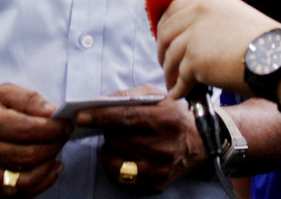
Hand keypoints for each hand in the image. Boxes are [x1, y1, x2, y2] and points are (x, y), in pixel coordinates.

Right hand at [0, 84, 69, 197]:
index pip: (26, 130)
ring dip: (49, 167)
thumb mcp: (2, 92)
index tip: (66, 123)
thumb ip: (30, 100)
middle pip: (28, 156)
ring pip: (25, 180)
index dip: (52, 129)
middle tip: (64, 135)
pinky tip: (49, 168)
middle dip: (54, 146)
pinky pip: (19, 194)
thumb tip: (55, 112)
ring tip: (57, 152)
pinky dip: (41, 183)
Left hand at [75, 85, 205, 193]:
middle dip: (106, 132)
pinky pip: (122, 176)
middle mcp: (164, 146)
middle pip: (118, 140)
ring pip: (116, 160)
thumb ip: (128, 96)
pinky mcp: (157, 183)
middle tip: (109, 126)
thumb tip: (99, 103)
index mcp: (165, 119)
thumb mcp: (157, 97)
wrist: (200, 144)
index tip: (80, 116)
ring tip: (118, 141)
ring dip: (110, 149)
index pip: (126, 118)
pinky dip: (116, 164)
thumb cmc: (174, 115)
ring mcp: (160, 168)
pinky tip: (123, 155)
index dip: (101, 117)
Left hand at [157, 0, 279, 98]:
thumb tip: (202, 39)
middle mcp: (199, 13)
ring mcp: (194, 36)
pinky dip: (178, 88)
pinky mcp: (195, 59)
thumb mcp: (239, 19)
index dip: (165, 25)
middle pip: (166, 32)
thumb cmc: (267, 44)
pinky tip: (179, 94)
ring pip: (170, 56)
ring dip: (169, 72)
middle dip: (162, 50)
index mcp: (210, 2)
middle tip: (164, 62)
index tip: (164, 37)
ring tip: (172, 83)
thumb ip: (217, 23)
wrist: (276, 59)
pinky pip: (180, 77)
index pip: (175, 8)